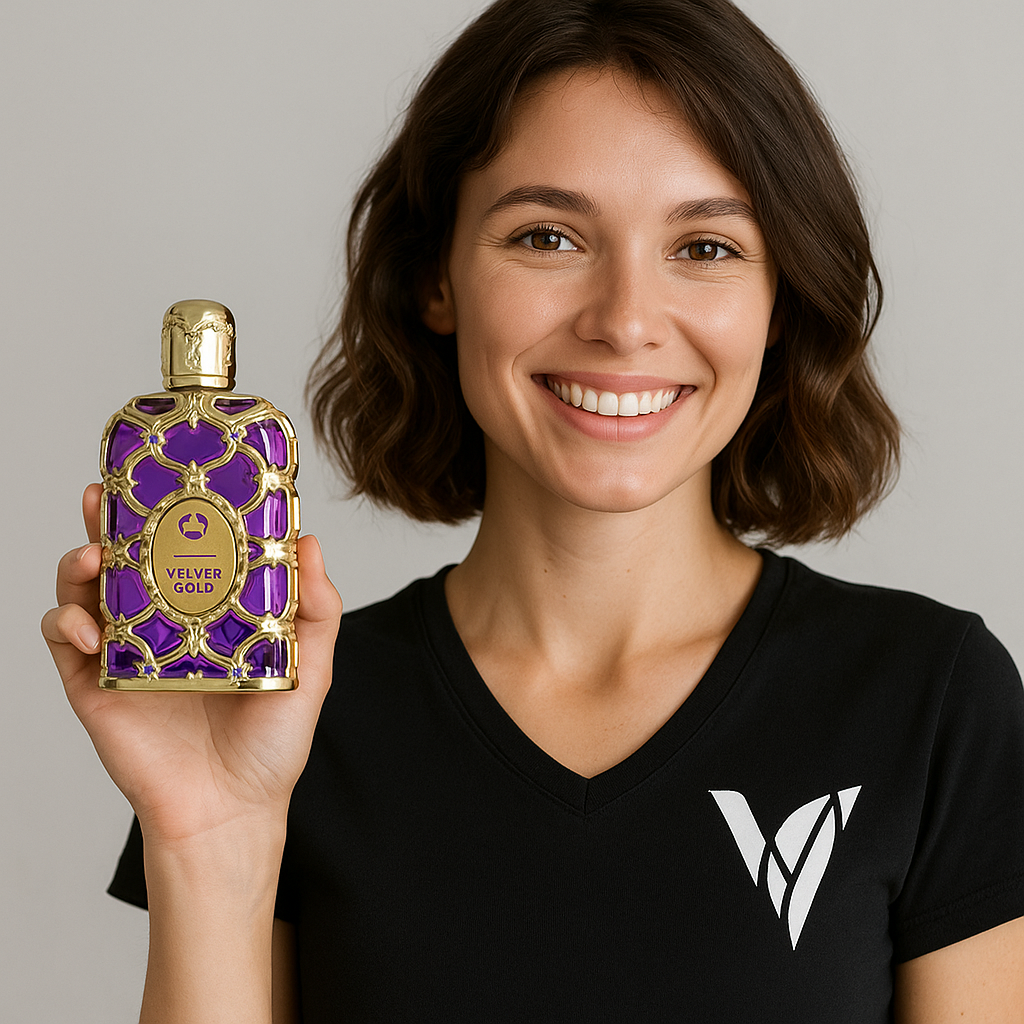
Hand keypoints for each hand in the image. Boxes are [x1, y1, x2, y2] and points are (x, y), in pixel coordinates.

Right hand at [41, 483, 342, 847]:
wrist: (231, 809)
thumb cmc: (271, 744)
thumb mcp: (309, 668)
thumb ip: (316, 609)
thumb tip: (310, 541)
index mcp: (210, 613)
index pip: (185, 548)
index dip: (173, 512)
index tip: (172, 477)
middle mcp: (164, 624)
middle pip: (127, 557)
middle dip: (110, 520)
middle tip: (106, 493)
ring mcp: (125, 651)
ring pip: (86, 588)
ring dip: (79, 561)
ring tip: (93, 555)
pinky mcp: (94, 683)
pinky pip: (62, 638)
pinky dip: (65, 620)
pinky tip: (88, 625)